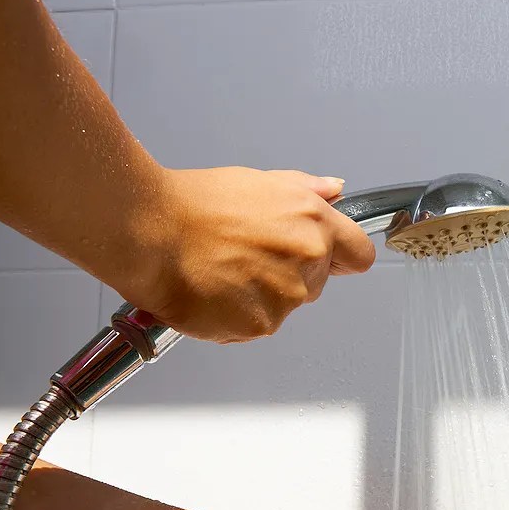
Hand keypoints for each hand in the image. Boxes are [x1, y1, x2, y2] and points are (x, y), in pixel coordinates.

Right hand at [119, 167, 375, 343]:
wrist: (149, 231)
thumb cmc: (194, 203)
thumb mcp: (259, 182)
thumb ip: (305, 190)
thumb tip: (334, 190)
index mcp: (314, 224)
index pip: (359, 256)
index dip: (343, 258)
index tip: (330, 259)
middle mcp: (307, 262)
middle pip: (317, 283)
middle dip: (290, 273)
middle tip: (246, 255)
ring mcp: (284, 298)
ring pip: (285, 307)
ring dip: (260, 296)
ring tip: (222, 270)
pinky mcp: (258, 326)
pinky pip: (255, 327)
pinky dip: (236, 316)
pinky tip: (213, 292)